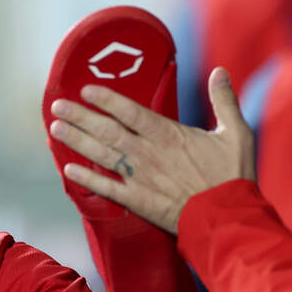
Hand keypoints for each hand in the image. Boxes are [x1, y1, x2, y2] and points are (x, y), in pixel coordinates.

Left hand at [48, 67, 255, 233]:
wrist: (228, 219)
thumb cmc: (233, 176)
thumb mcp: (236, 133)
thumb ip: (224, 101)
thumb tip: (220, 72)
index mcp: (168, 135)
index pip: (130, 112)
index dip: (106, 100)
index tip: (85, 90)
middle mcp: (148, 153)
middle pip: (107, 130)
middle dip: (80, 117)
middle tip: (57, 106)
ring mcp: (140, 177)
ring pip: (101, 155)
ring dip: (77, 141)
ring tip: (55, 128)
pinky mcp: (138, 200)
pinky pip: (107, 188)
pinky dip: (86, 179)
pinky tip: (68, 170)